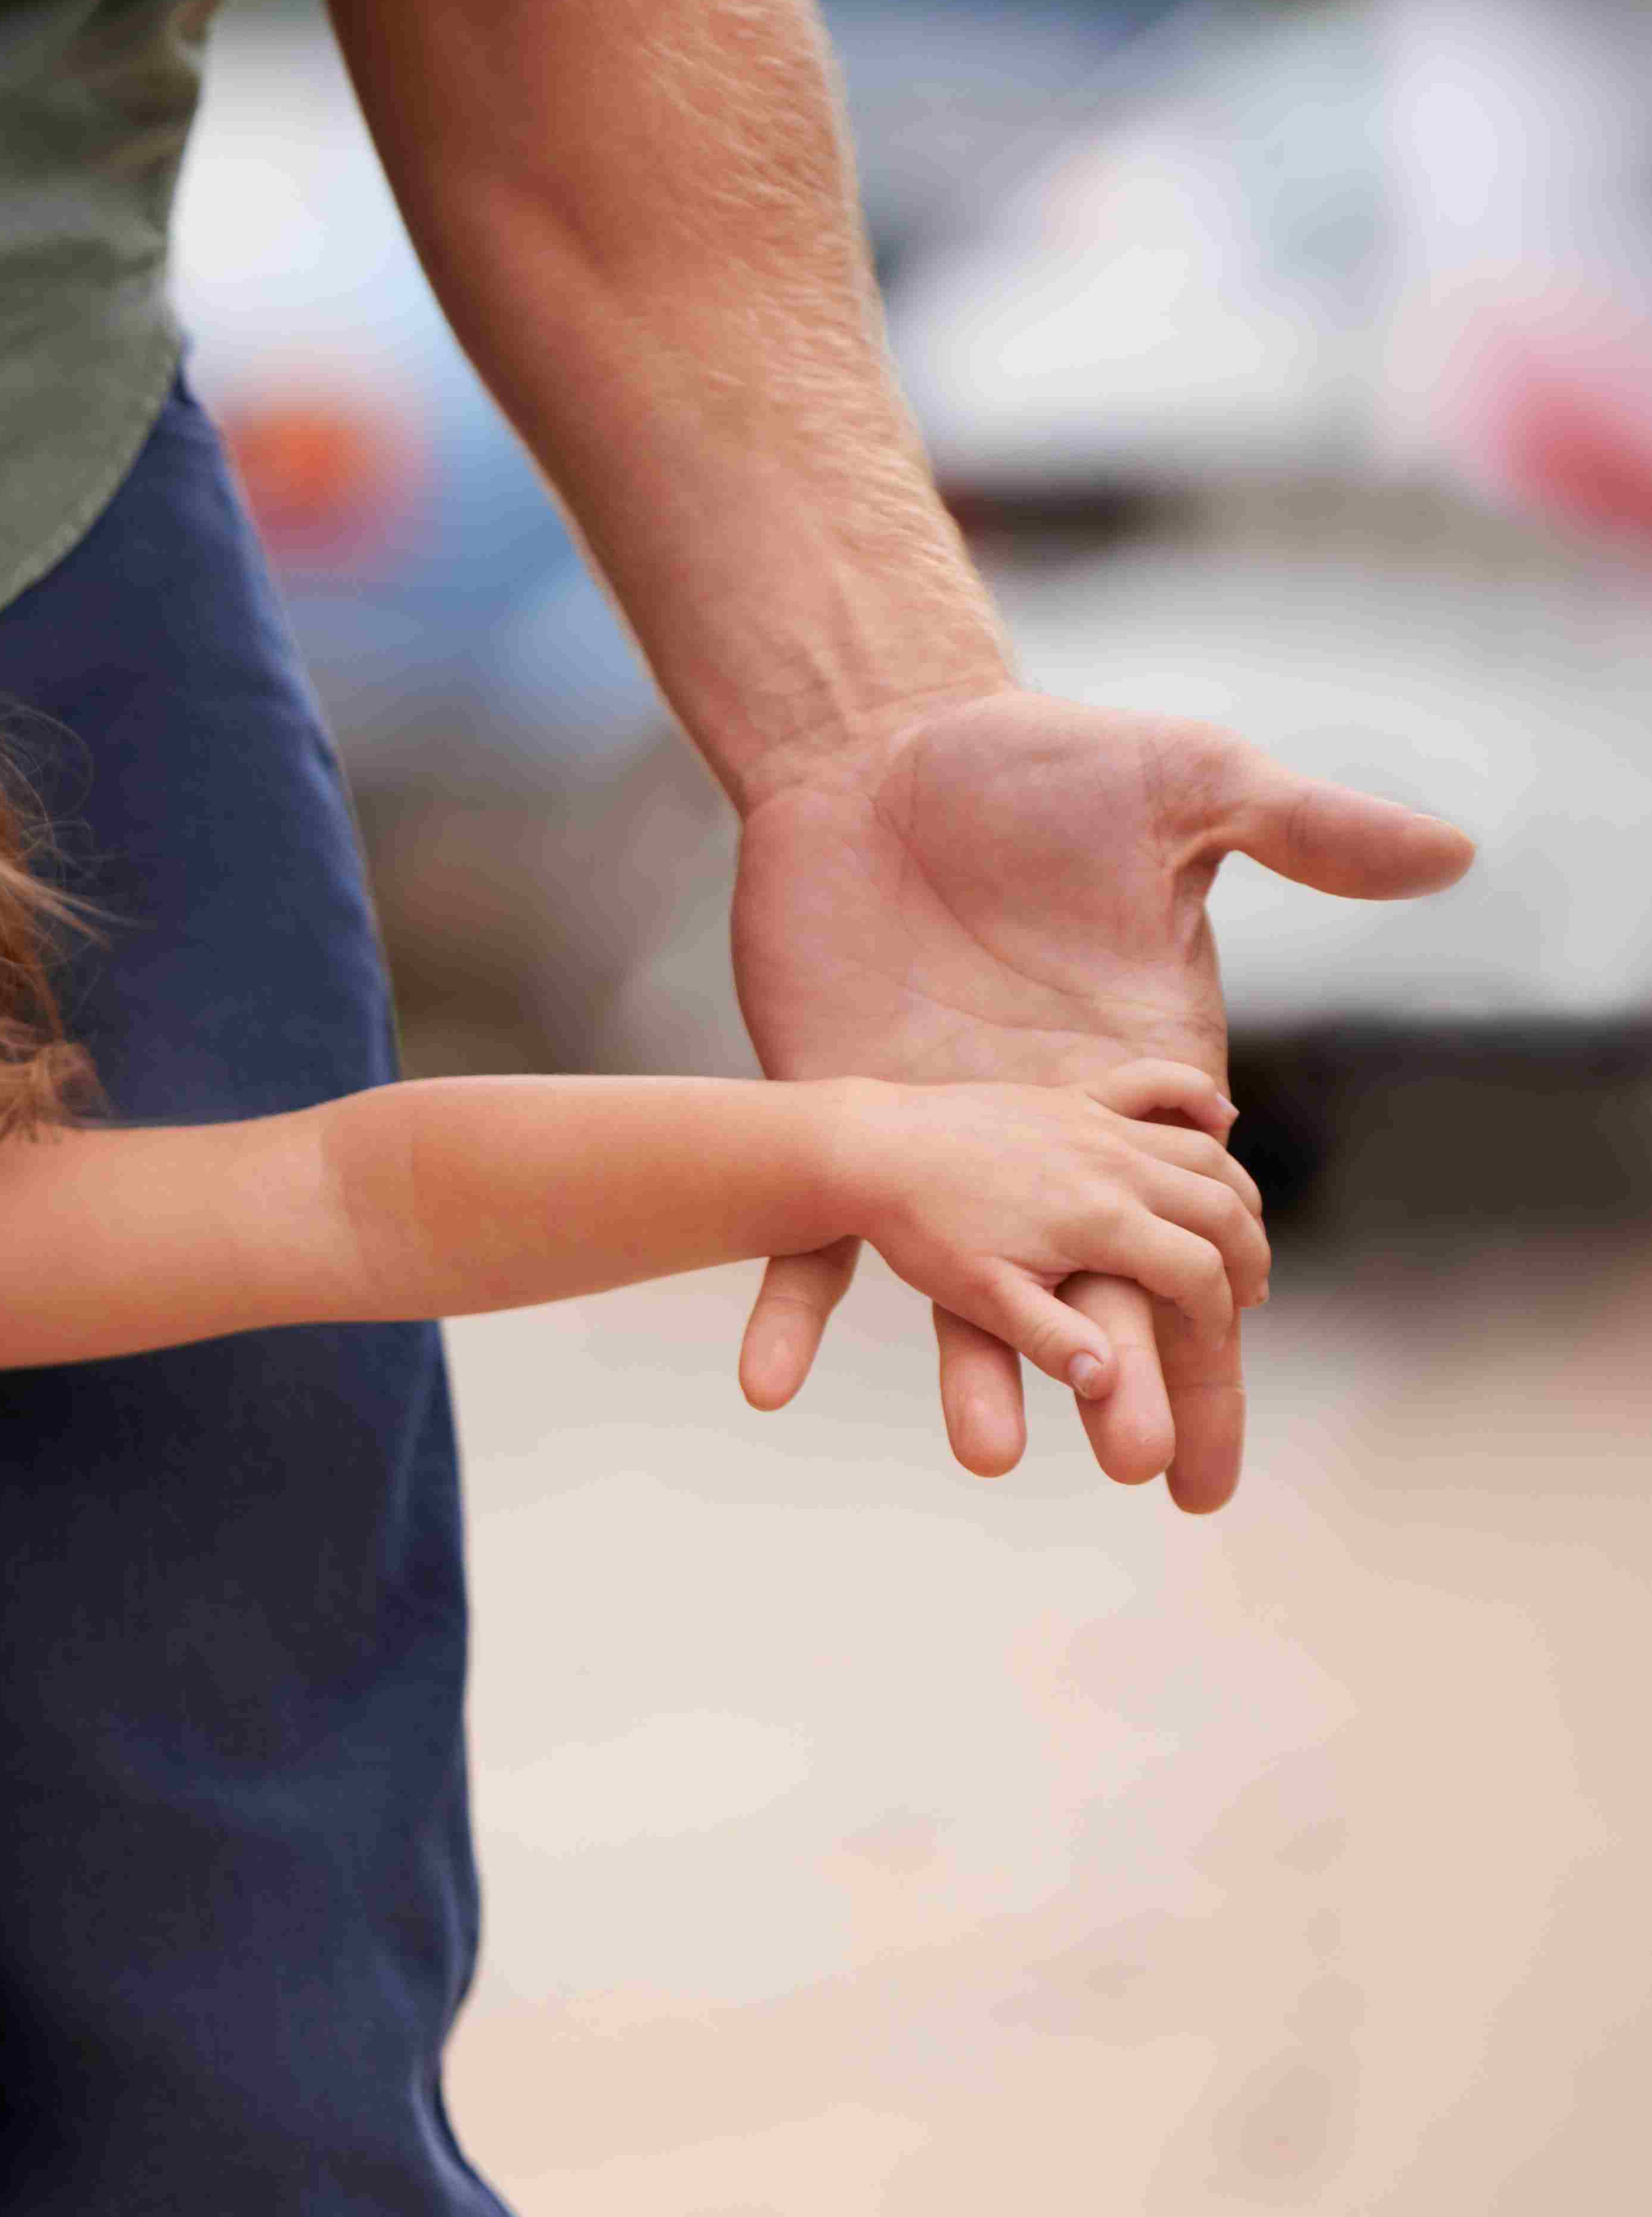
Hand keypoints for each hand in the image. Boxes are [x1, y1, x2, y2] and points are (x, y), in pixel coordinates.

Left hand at [729, 689, 1471, 1507]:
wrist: (880, 749)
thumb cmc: (1042, 762)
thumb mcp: (1187, 782)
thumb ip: (1308, 828)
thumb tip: (1453, 853)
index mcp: (1142, 1084)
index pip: (1198, 1228)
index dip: (1221, 1316)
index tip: (1234, 1390)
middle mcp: (1050, 1134)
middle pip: (1099, 1281)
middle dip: (1126, 1375)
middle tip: (1149, 1467)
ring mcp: (944, 1135)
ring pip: (965, 1281)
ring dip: (977, 1368)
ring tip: (988, 1451)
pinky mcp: (842, 1110)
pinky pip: (805, 1229)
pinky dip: (786, 1307)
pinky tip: (763, 1381)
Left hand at [821, 1062, 1269, 1404]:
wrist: (871, 1150)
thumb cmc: (921, 1230)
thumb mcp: (981, 1298)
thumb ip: (1049, 1338)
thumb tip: (1106, 1378)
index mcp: (1101, 1222)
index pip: (1196, 1275)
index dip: (1216, 1315)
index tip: (1214, 1335)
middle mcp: (1115, 1164)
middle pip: (1221, 1211)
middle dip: (1247, 1258)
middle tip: (1247, 1294)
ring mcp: (1098, 1123)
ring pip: (1203, 1153)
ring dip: (1236, 1194)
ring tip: (1241, 1236)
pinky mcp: (1075, 1096)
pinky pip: (1155, 1082)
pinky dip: (1197, 1096)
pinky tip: (1223, 1117)